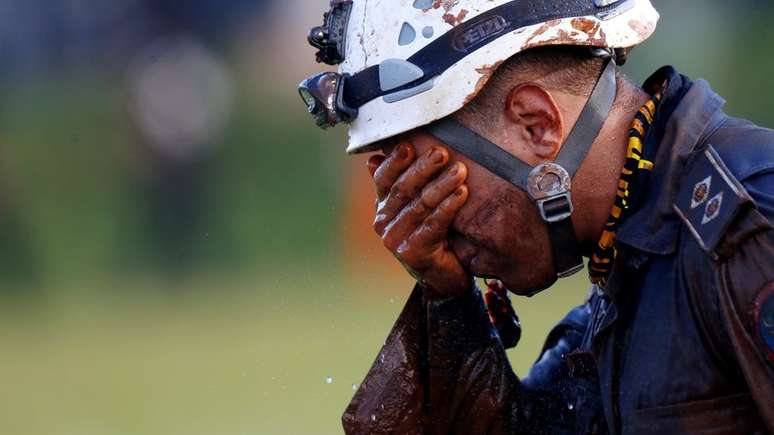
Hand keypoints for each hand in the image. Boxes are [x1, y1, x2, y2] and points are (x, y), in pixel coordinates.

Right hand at [368, 143, 471, 297]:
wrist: (444, 276)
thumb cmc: (433, 234)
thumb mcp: (416, 206)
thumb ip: (402, 183)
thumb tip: (374, 157)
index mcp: (382, 206)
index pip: (383, 178)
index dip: (395, 161)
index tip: (410, 144)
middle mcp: (383, 222)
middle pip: (402, 189)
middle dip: (423, 168)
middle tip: (442, 152)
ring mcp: (395, 239)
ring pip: (420, 205)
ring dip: (441, 185)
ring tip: (460, 170)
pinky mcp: (413, 252)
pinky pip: (433, 224)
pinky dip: (448, 207)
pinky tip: (462, 193)